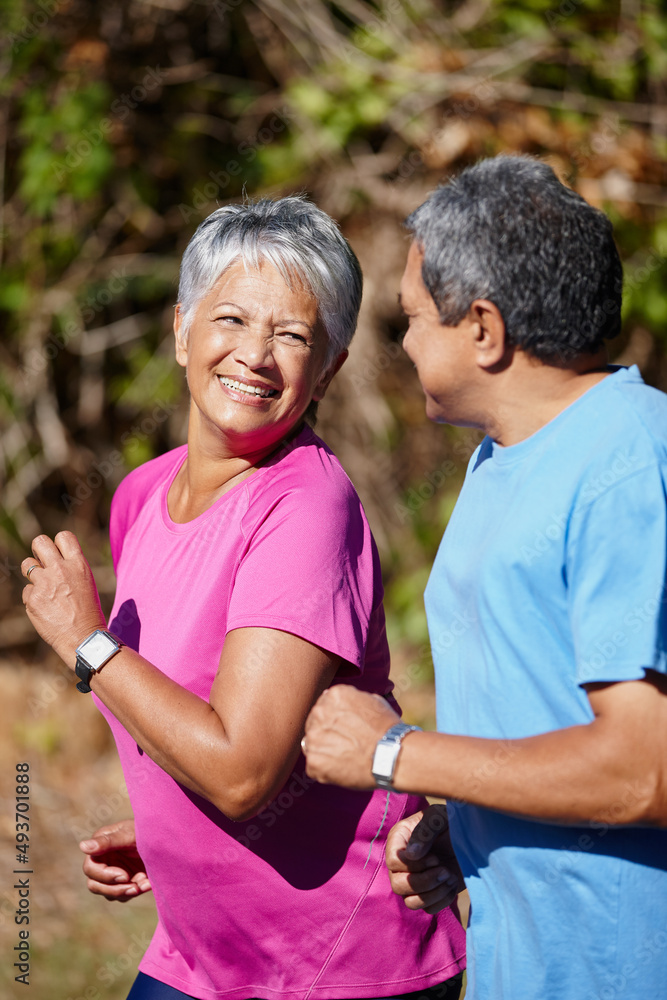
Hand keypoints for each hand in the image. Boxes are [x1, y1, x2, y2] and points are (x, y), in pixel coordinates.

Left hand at [21, 532, 105, 666]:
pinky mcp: (32, 599)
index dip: (58, 543)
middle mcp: (60, 570)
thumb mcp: (86, 583)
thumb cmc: (89, 612)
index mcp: (79, 564)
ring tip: (43, 585)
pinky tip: (45, 608)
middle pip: (39, 542)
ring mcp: (44, 584)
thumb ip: (71, 569)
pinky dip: (33, 598)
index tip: (58, 554)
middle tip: (42, 562)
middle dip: (38, 550)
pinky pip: (27, 591)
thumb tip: (56, 561)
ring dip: (32, 572)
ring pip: (27, 564)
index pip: (63, 536)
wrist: (83, 638)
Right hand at [80, 820, 151, 901]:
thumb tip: (82, 846)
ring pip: (108, 893)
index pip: (90, 868)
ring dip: (125, 893)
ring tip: (142, 886)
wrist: (167, 837)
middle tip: (133, 887)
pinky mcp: (126, 880)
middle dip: (113, 889)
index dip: (105, 876)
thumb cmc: (147, 830)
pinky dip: (135, 892)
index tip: (124, 876)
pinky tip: (149, 884)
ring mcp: (114, 872)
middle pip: (94, 885)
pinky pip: (123, 895)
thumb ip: (108, 842)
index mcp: (101, 846)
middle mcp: (104, 860)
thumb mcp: (129, 834)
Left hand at [304, 685, 399, 788]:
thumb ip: (353, 700)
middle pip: (315, 724)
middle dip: (327, 734)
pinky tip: (342, 769)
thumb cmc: (388, 729)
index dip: (335, 720)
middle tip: (345, 745)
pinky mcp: (314, 761)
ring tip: (345, 758)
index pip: (325, 706)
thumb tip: (342, 703)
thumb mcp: (373, 701)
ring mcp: (314, 737)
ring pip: (312, 745)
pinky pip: (313, 766)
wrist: (393, 755)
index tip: (345, 729)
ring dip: (325, 751)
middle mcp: (319, 712)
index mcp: (333, 695)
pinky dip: (325, 770)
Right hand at [386, 805, 463, 914]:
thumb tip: (411, 855)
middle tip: (445, 870)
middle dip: (424, 882)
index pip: (393, 862)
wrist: (471, 834)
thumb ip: (424, 831)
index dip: (413, 865)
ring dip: (433, 893)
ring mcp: (414, 880)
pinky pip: (429, 909)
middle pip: (398, 886)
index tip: (435, 858)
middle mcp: (402, 863)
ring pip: (411, 902)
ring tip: (450, 876)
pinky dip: (443, 900)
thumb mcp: (438, 818)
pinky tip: (453, 882)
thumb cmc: (451, 820)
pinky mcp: (430, 893)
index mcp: (399, 840)